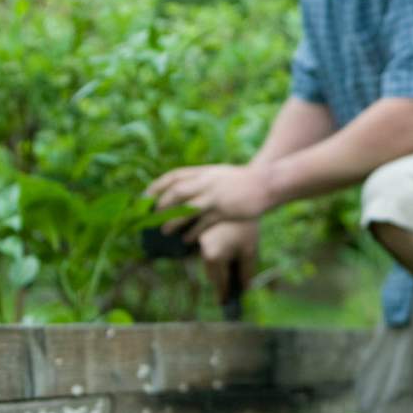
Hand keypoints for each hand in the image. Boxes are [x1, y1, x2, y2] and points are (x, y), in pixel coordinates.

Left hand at [145, 164, 272, 239]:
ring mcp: (215, 196)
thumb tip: (187, 190)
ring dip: (173, 220)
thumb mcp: (220, 174)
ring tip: (164, 231)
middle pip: (177, 191)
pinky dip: (192, 232)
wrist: (266, 182)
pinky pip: (203, 223)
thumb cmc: (243, 180)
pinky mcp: (224, 210)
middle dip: (161, 204)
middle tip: (152, 216)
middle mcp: (207, 182)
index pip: (175, 176)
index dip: (158, 185)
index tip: (146, 194)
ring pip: (187, 208)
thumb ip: (204, 180)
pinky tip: (187, 240)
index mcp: (205, 172)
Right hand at [197, 220, 258, 300]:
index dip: (223, 294)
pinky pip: (203, 250)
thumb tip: (245, 289)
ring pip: (206, 262)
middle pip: (210, 273)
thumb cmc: (246, 227)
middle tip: (228, 290)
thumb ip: (246, 272)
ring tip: (228, 271)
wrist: (241, 197)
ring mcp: (197, 241)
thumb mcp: (249, 251)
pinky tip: (223, 254)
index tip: (224, 303)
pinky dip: (211, 255)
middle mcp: (201, 250)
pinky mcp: (197, 232)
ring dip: (215, 268)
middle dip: (219, 281)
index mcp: (214, 256)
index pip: (219, 282)